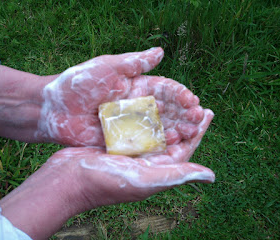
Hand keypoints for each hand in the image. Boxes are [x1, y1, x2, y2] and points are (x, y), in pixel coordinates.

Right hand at [0, 109, 213, 239]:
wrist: (68, 179)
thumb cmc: (106, 182)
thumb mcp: (145, 179)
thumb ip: (177, 174)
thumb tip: (211, 175)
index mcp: (157, 170)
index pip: (185, 148)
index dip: (197, 131)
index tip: (207, 112)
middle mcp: (147, 160)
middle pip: (171, 136)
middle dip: (183, 119)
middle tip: (194, 101)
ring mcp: (131, 150)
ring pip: (154, 128)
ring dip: (166, 114)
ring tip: (175, 97)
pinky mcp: (116, 141)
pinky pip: (135, 125)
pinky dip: (143, 113)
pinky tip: (149, 100)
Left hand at [36, 47, 204, 146]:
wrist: (52, 108)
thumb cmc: (78, 83)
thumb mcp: (107, 66)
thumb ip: (134, 62)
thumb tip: (161, 52)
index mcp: (135, 87)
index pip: (164, 90)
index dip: (179, 95)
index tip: (193, 101)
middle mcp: (136, 106)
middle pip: (166, 111)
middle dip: (183, 114)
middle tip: (197, 119)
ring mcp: (129, 125)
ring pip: (158, 128)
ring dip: (175, 130)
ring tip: (190, 133)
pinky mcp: (120, 141)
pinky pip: (142, 143)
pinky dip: (157, 145)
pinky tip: (171, 145)